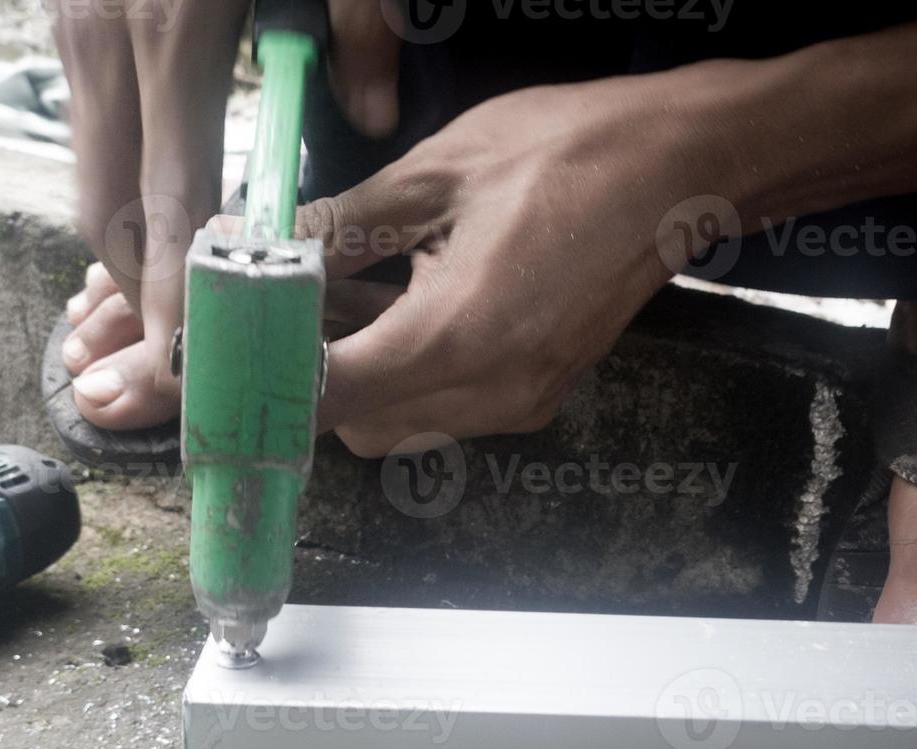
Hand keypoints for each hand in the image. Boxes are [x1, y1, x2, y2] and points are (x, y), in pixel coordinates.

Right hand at [54, 1, 404, 429]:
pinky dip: (118, 178)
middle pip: (105, 208)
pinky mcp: (69, 11)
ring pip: (86, 172)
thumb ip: (360, 31)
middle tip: (188, 343)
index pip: (167, 201)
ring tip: (175, 292)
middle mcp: (107, 36)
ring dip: (124, 238)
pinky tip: (160, 200)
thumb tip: (365, 118)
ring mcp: (75, 24)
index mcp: (176, 29)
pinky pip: (89, 125)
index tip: (195, 357)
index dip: (179, 293)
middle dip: (142, 290)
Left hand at [300, 69, 748, 456]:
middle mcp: (491, 391)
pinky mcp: (537, 395)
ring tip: (353, 298)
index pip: (330, 394)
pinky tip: (407, 305)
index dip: (270, 378)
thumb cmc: (568, 153)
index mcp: (458, 334)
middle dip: (314, 379)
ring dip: (361, 380)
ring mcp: (520, 402)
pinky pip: (446, 410)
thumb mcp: (436, 172)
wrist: (682, 167)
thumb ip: (343, 224)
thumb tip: (270, 250)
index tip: (234, 350)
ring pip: (399, 425)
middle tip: (292, 312)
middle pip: (357, 426)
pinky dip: (408, 375)